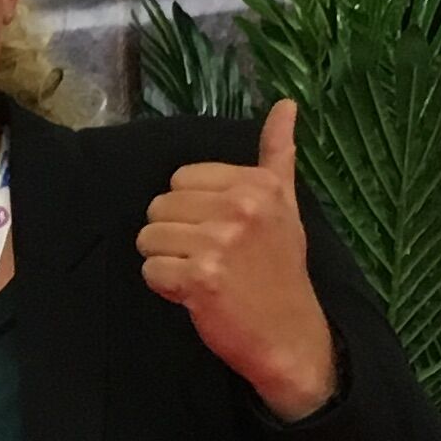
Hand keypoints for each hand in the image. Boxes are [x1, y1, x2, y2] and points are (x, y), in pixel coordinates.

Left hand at [138, 100, 339, 419]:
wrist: (290, 335)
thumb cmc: (281, 270)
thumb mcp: (286, 205)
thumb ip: (277, 154)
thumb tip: (285, 104)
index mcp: (258, 184)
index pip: (182, 178)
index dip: (190, 209)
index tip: (218, 232)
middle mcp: (241, 207)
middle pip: (160, 205)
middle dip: (174, 234)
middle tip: (209, 258)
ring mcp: (220, 242)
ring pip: (149, 237)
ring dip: (166, 261)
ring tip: (200, 275)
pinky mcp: (201, 278)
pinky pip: (152, 269)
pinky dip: (165, 286)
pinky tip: (194, 294)